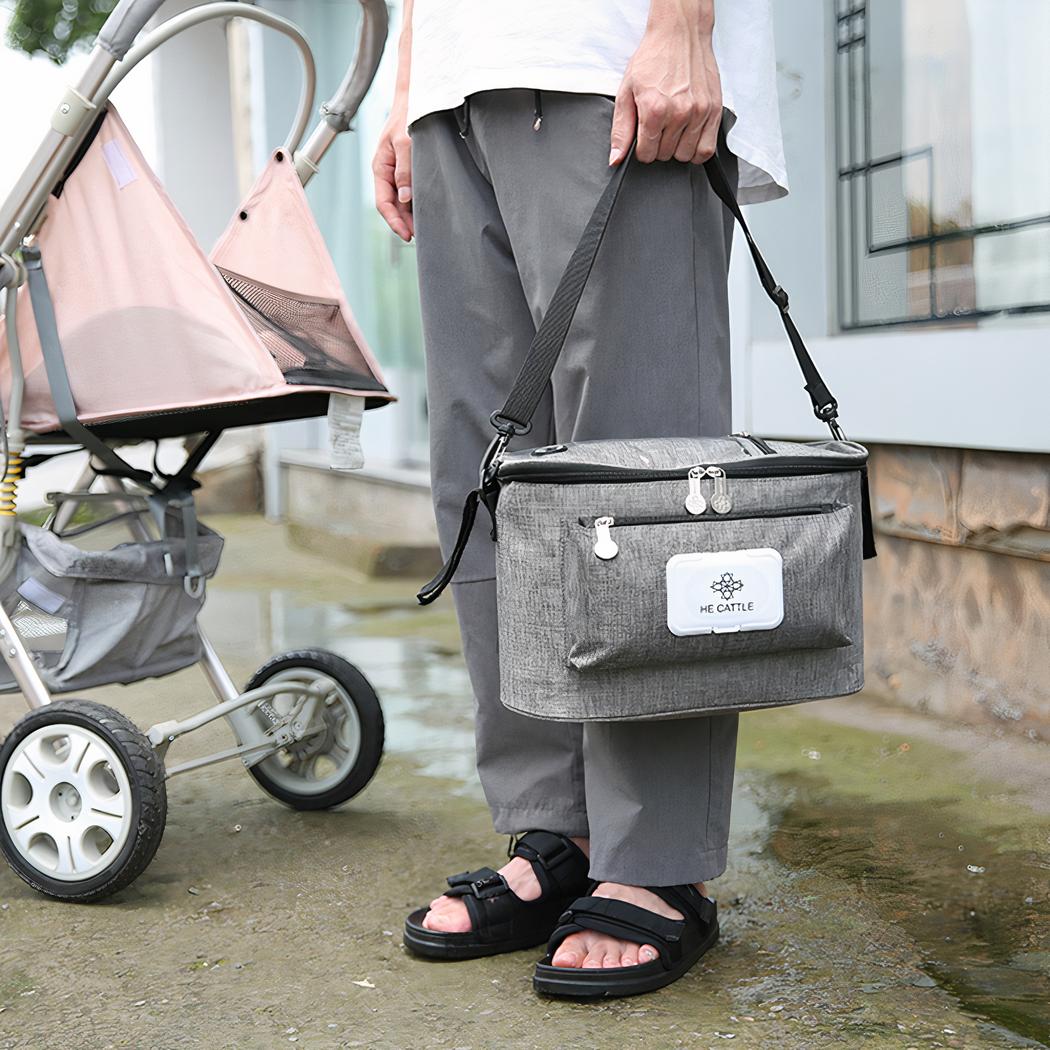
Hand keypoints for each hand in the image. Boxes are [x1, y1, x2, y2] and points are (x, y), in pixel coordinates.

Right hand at [373, 96, 413, 241]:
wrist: (415, 96)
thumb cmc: (407, 114)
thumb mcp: (405, 142)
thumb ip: (405, 170)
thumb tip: (405, 197)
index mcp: (380, 166)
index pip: (383, 202)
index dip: (394, 221)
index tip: (407, 235)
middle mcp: (387, 171)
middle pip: (392, 205)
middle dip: (404, 222)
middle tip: (419, 236)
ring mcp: (397, 169)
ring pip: (401, 200)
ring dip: (410, 214)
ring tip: (424, 227)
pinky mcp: (407, 166)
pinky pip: (409, 190)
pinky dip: (416, 202)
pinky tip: (426, 209)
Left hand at [610, 7, 721, 166]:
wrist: (680, 33)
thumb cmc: (653, 59)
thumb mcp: (626, 92)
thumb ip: (621, 129)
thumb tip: (616, 158)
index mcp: (655, 109)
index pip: (646, 154)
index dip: (641, 148)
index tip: (644, 136)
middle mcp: (679, 112)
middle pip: (665, 156)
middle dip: (658, 146)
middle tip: (659, 125)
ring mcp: (699, 112)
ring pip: (685, 156)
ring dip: (677, 148)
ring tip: (674, 128)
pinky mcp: (714, 110)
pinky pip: (706, 150)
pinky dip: (696, 150)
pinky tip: (689, 136)